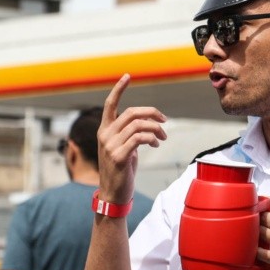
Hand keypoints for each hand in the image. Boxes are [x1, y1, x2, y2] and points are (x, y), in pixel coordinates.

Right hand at [97, 74, 166, 203]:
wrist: (114, 193)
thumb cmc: (121, 170)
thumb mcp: (124, 148)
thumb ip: (130, 134)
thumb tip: (148, 124)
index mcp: (104, 130)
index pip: (110, 104)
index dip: (119, 89)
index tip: (127, 76)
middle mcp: (105, 135)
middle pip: (132, 112)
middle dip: (152, 113)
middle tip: (165, 120)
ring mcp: (110, 145)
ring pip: (139, 125)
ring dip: (156, 129)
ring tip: (162, 137)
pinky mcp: (119, 156)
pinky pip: (140, 138)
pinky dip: (152, 138)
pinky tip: (156, 144)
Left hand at [257, 198, 269, 269]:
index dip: (265, 201)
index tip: (259, 203)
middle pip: (265, 216)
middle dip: (256, 217)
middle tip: (251, 221)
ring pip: (261, 232)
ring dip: (253, 233)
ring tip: (249, 234)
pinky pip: (260, 252)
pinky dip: (253, 250)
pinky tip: (251, 249)